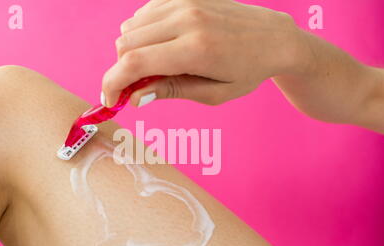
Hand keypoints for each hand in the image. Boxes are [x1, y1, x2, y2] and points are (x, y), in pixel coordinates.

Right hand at [101, 0, 306, 107]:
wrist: (274, 38)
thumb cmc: (247, 71)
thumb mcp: (213, 93)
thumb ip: (170, 91)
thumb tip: (135, 97)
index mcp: (196, 49)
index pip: (134, 64)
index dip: (112, 83)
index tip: (110, 99)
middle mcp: (186, 19)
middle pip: (125, 44)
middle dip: (122, 70)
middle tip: (138, 86)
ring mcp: (185, 2)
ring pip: (130, 27)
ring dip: (133, 51)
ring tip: (156, 66)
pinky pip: (144, 13)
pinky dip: (143, 33)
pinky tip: (163, 45)